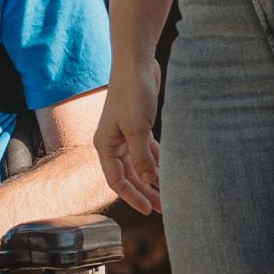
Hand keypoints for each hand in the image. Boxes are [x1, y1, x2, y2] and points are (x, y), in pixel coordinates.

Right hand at [95, 59, 162, 214]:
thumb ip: (142, 157)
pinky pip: (146, 151)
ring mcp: (125, 135)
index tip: (147, 210)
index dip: (132, 196)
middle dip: (144, 191)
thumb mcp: (138, 129)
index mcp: (105, 145)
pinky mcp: (138, 127)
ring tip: (167, 194)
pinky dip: (156, 161)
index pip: (116, 180)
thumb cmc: (132, 92)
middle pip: (129, 175)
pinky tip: (168, 171)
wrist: (136, 63)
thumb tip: (149, 180)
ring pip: (139, 165)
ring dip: (152, 178)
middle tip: (162, 207)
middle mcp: (112, 143)